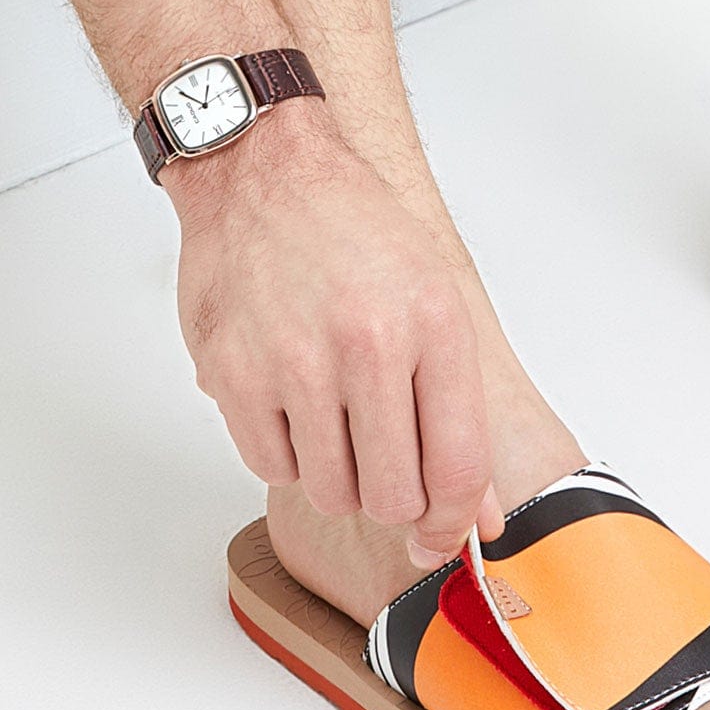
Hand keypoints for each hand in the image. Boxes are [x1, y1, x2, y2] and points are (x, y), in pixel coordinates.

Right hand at [168, 107, 501, 565]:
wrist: (263, 172)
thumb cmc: (355, 232)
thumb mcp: (434, 301)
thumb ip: (460, 411)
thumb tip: (478, 513)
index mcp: (433, 324)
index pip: (457, 467)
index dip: (454, 523)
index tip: (444, 537)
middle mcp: (367, 343)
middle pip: (394, 496)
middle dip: (396, 500)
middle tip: (388, 468)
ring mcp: (294, 361)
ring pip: (332, 492)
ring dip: (340, 476)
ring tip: (338, 418)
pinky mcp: (232, 373)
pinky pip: (271, 468)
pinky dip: (287, 454)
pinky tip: (294, 404)